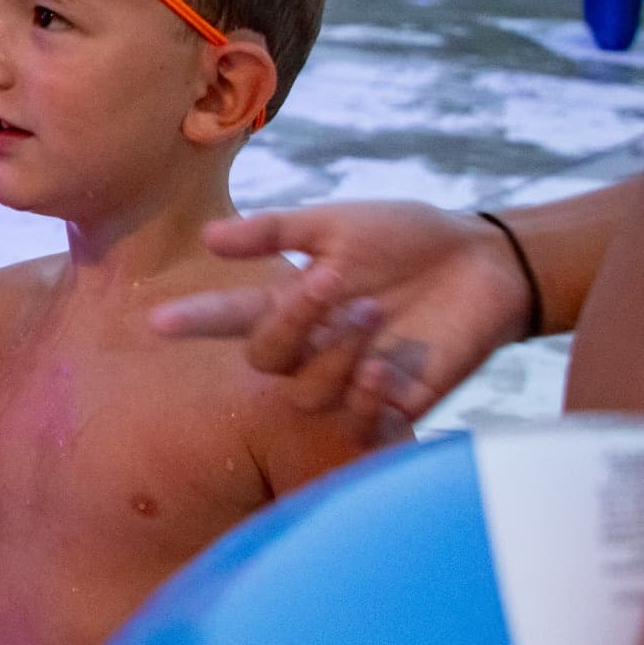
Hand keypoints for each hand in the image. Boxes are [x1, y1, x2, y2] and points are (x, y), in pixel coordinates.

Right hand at [149, 203, 533, 430]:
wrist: (485, 261)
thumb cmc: (407, 237)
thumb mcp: (338, 224)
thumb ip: (277, 231)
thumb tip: (209, 238)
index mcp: (297, 303)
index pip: (234, 317)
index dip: (199, 320)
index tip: (158, 323)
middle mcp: (316, 345)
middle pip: (269, 356)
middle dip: (291, 320)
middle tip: (331, 279)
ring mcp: (355, 376)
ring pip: (312, 390)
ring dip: (334, 350)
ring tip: (374, 308)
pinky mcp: (400, 400)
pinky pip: (367, 419)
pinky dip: (368, 395)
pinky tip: (383, 364)